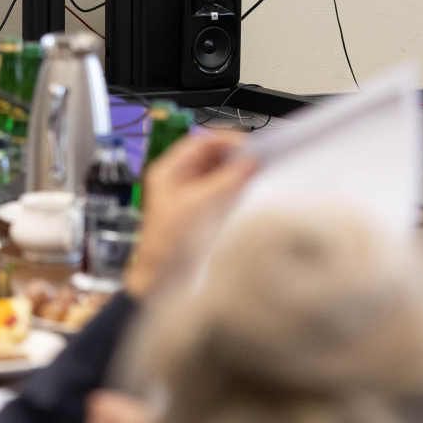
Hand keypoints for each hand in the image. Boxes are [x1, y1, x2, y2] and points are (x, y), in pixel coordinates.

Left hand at [125, 129, 254, 296]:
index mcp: (168, 172)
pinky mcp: (202, 216)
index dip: (226, 140)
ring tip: (258, 175)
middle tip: (260, 160)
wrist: (162, 283)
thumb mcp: (199, 205)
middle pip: (211, 158)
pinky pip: (222, 194)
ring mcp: (190, 199)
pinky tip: (250, 193)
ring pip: (218, 175)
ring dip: (238, 174)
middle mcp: (177, 182)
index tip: (251, 145)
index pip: (200, 142)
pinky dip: (236, 191)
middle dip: (235, 157)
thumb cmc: (169, 245)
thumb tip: (250, 161)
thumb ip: (226, 180)